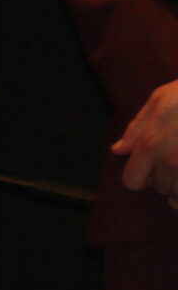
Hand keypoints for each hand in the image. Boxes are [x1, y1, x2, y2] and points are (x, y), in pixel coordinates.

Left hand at [112, 80, 177, 207]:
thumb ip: (136, 128)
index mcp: (151, 144)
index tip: (148, 168)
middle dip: (162, 178)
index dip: (138, 176)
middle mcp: (171, 161)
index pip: (132, 181)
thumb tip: (117, 150)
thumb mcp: (158, 100)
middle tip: (172, 160)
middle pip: (158, 188)